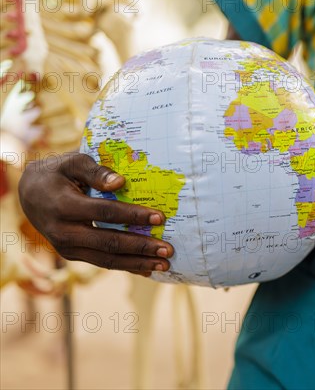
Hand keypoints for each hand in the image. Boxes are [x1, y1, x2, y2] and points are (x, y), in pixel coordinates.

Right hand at [18, 153, 173, 275]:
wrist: (29, 193)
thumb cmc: (57, 173)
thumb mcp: (73, 162)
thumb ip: (96, 171)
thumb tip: (121, 182)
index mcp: (63, 205)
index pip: (105, 212)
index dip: (133, 215)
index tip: (160, 217)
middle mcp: (63, 231)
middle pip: (108, 242)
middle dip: (141, 247)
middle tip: (168, 250)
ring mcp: (66, 247)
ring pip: (106, 260)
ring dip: (137, 263)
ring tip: (164, 265)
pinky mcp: (72, 254)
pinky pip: (102, 263)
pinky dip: (126, 266)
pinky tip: (148, 268)